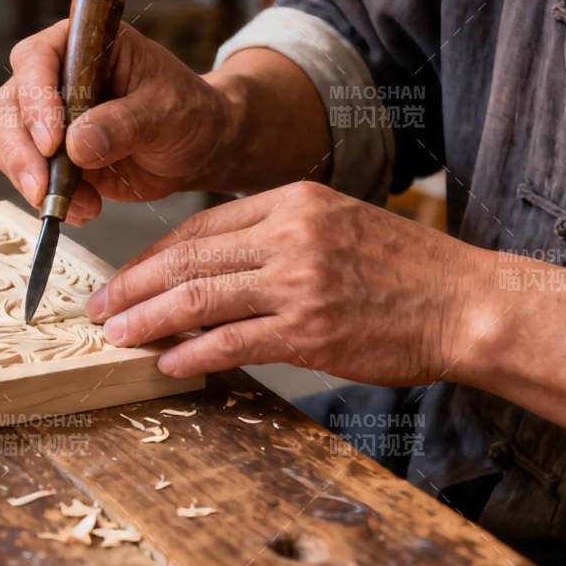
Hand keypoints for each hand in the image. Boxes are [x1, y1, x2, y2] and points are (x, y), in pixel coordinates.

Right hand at [0, 20, 232, 223]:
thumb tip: (76, 144)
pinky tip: (84, 209)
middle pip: (10, 104)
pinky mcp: (53, 154)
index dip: (36, 98)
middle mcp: (56, 75)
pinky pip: (30, 175)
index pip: (37, 59)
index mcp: (84, 44)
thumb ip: (124, 123)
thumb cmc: (187, 111)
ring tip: (80, 204)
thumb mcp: (167, 111)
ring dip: (33, 180)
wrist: (198, 146)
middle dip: (21, 151)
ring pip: (10, 143)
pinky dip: (49, 197)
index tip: (52, 141)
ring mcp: (49, 117)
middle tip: (42, 186)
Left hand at [87, 182, 495, 381]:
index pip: (199, 226)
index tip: (124, 278)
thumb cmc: (404, 272)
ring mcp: (299, 283)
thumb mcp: (337, 224)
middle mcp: (290, 234)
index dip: (151, 256)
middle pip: (187, 259)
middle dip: (132, 286)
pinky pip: (232, 342)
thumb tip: (212, 267)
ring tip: (115, 335)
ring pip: (198, 299)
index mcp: (292, 201)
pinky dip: (192, 355)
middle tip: (97, 307)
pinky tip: (169, 364)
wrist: (467, 304)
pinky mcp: (310, 331)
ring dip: (147, 320)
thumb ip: (277, 236)